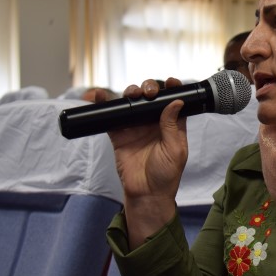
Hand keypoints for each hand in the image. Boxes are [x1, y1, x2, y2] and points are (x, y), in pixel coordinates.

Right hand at [99, 77, 187, 247]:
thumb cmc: (166, 174)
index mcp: (172, 125)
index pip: (173, 101)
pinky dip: (105, 104)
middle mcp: (154, 122)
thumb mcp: (175, 149)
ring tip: (132, 93)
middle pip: (151, 97)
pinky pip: (111, 116)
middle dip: (149, 88)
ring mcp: (136, 127)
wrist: (146, 193)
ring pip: (132, 102)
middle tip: (148, 92)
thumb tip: (176, 101)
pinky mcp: (119, 134)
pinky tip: (100, 95)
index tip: (171, 81)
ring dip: (131, 92)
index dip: (172, 88)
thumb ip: (172, 125)